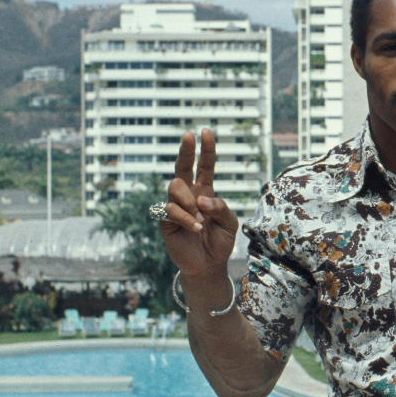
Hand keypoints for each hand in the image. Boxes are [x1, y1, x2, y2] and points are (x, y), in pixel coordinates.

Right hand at [160, 128, 237, 277]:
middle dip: (185, 150)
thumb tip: (203, 198)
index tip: (206, 131)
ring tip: (201, 220)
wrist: (208, 265)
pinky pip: (170, 209)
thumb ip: (221, 208)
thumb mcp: (230, 223)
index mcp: (205, 191)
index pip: (205, 165)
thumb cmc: (220, 242)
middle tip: (188, 135)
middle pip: (183, 166)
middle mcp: (188, 194)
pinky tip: (196, 227)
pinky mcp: (165, 220)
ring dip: (190, 201)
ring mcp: (175, 206)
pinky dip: (185, 217)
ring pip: (175, 186)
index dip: (206, 149)